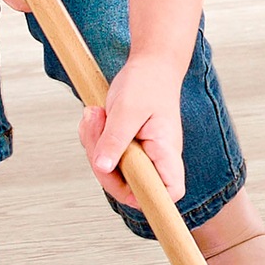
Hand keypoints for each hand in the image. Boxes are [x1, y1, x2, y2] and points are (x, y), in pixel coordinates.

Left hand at [80, 55, 185, 210]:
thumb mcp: (127, 109)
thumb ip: (115, 140)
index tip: (125, 184)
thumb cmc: (147, 83)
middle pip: (127, 185)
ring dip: (94, 143)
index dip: (150, 199)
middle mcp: (156, 159)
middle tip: (96, 124)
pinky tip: (95, 116)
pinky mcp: (127, 148)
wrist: (149, 65)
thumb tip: (102, 167)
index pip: (170, 192)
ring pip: (110, 170)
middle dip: (101, 160)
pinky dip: (94, 137)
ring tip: (95, 114)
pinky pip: (104, 154)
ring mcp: (141, 155)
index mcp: (166, 152)